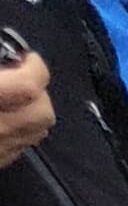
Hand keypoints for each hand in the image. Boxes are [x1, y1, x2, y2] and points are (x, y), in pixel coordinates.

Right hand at [0, 49, 50, 167]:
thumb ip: (0, 75)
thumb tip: (9, 65)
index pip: (31, 84)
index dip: (35, 66)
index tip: (27, 57)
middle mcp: (0, 127)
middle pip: (44, 112)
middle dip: (39, 92)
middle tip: (20, 78)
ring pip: (37, 133)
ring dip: (34, 113)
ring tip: (14, 98)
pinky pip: (20, 148)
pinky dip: (21, 132)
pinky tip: (3, 121)